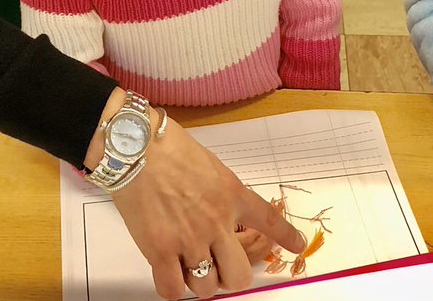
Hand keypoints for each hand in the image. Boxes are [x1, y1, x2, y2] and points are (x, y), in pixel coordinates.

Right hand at [110, 119, 304, 298]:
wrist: (135, 145)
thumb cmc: (167, 146)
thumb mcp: (209, 166)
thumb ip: (220, 193)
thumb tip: (218, 212)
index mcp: (232, 194)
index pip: (268, 221)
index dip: (287, 236)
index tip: (297, 245)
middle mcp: (216, 221)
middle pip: (238, 275)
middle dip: (229, 276)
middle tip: (217, 266)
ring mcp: (189, 239)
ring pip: (206, 287)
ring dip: (199, 281)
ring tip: (187, 265)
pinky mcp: (159, 250)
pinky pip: (172, 289)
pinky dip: (172, 286)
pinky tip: (168, 272)